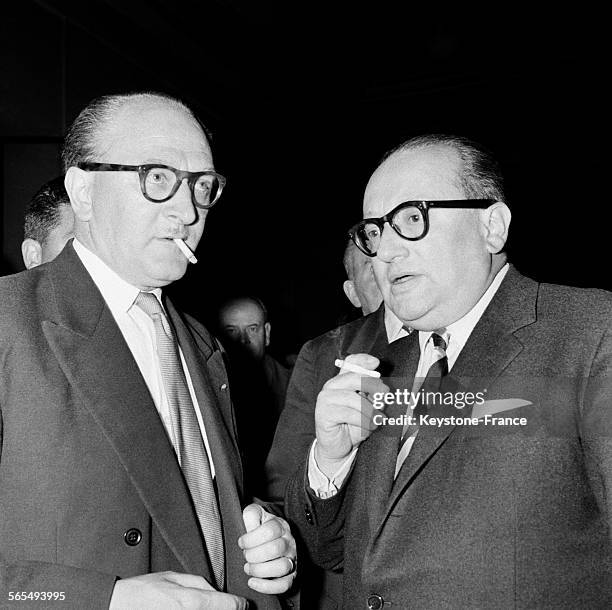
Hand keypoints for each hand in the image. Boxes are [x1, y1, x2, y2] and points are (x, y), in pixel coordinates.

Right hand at [109, 572, 246, 609]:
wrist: (115, 607)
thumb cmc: (140, 592)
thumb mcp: (172, 577)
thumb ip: (198, 583)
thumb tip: (215, 591)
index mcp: (192, 602)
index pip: (230, 606)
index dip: (239, 604)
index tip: (242, 604)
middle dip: (226, 609)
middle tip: (229, 606)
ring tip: (208, 606)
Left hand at [238, 503, 296, 594]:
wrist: (271, 541)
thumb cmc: (260, 529)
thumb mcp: (255, 515)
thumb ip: (251, 513)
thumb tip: (250, 521)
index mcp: (281, 526)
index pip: (270, 530)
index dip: (251, 538)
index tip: (241, 542)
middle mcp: (289, 542)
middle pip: (275, 549)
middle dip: (254, 554)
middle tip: (245, 555)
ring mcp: (292, 560)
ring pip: (282, 567)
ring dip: (260, 570)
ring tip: (248, 568)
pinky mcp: (290, 576)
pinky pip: (283, 585)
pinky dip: (266, 586)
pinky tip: (253, 582)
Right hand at [315, 353, 388, 476]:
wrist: (339, 448)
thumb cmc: (354, 425)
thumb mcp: (368, 408)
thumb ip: (373, 395)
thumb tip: (383, 389)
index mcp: (342, 381)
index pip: (350, 362)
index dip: (363, 360)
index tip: (376, 363)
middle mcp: (331, 386)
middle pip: (356, 378)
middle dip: (374, 390)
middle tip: (383, 402)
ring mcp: (325, 399)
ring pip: (356, 400)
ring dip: (370, 413)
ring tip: (376, 421)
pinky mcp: (324, 413)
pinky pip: (350, 414)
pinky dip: (364, 422)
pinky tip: (368, 428)